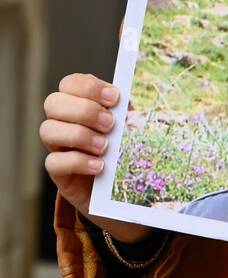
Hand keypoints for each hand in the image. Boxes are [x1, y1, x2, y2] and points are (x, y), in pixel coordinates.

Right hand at [40, 72, 152, 242]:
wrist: (123, 193)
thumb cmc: (126, 152)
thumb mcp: (130, 129)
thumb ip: (127, 113)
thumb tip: (131, 99)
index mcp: (80, 104)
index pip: (69, 84)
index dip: (88, 87)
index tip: (114, 98)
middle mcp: (63, 122)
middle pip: (52, 103)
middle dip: (83, 110)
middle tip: (110, 124)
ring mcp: (58, 147)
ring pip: (47, 130)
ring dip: (78, 135)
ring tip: (105, 147)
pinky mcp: (59, 173)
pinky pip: (53, 162)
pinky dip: (77, 161)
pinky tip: (99, 166)